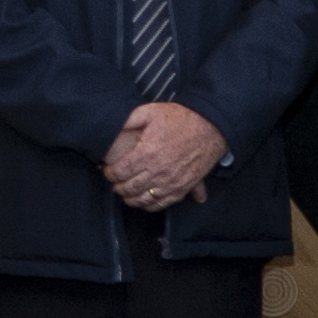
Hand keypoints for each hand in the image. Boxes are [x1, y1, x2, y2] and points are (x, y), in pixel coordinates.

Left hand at [103, 102, 224, 211]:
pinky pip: (163, 204)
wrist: (210, 127)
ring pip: (144, 199)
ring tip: (125, 193)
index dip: (109, 173)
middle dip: (117, 187)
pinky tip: (144, 201)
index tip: (107, 170)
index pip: (120, 171)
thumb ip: (129, 120)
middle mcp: (159, 171)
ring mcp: (172, 182)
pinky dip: (150, 205)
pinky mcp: (184, 188)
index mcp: (147, 153)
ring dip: (131, 198)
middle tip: (114, 182)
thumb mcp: (151, 111)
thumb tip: (113, 129)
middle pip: (129, 187)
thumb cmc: (182, 119)